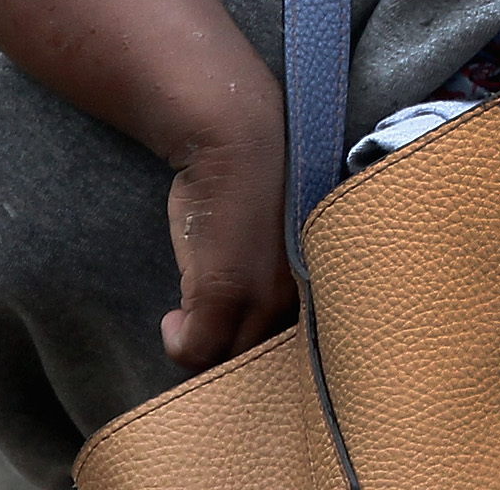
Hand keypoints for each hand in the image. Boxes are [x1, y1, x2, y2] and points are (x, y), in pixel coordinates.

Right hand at [160, 122, 297, 370]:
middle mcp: (305, 295)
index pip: (308, 347)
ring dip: (207, 351)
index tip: (246, 339)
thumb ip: (287, 278)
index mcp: (327, 283)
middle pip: (269, 360)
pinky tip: (173, 320)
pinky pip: (196, 350)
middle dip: (241, 358)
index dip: (273, 350)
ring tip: (191, 326)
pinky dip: (178, 343)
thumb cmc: (261, 184)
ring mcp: (264, 296)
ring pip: (232, 359)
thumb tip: (263, 316)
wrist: (240, 139)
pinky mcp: (223, 292)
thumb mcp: (289, 239)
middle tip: (212, 337)